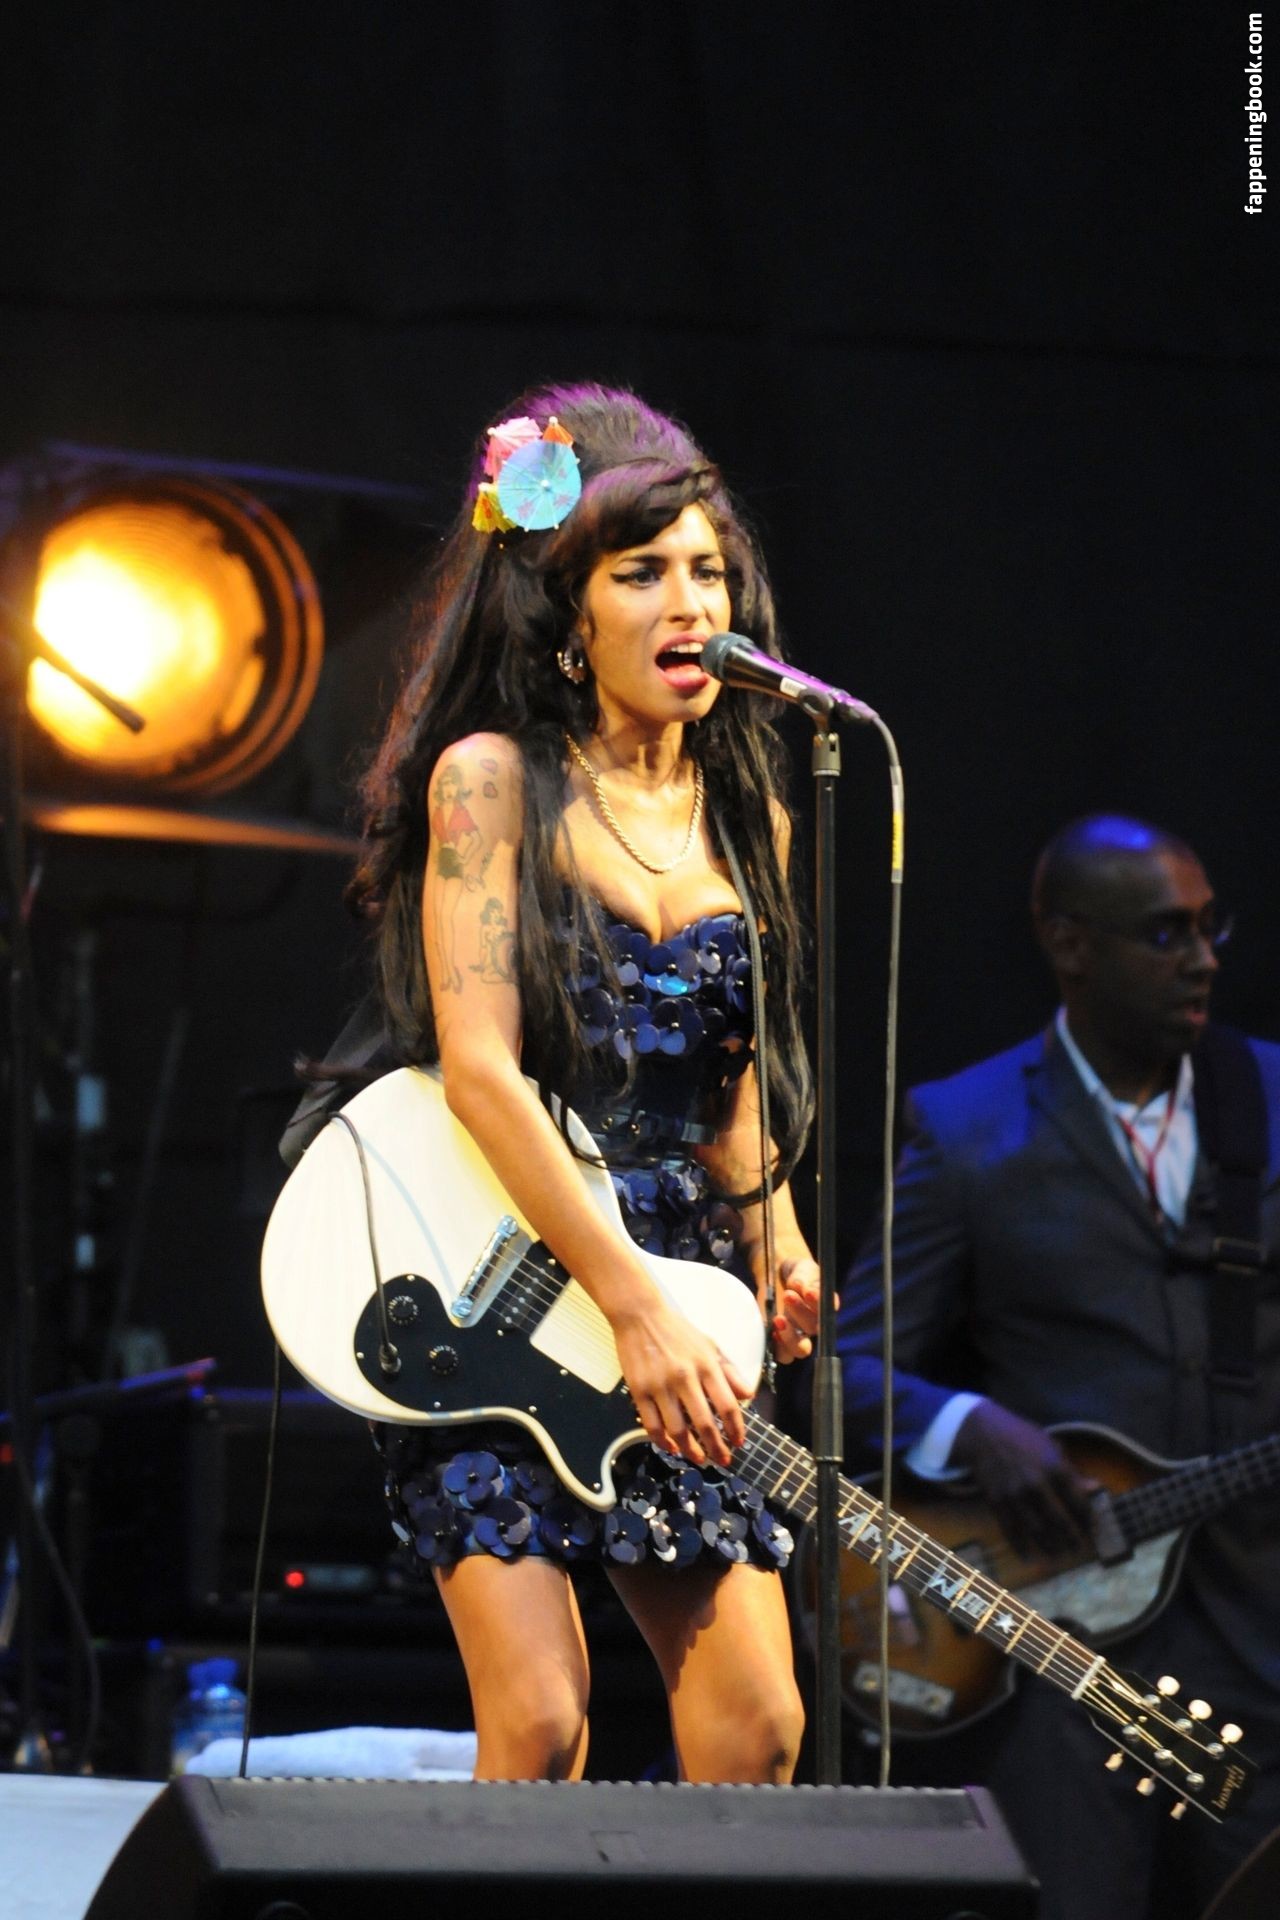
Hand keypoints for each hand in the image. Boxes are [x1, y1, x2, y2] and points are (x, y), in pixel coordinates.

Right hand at [612, 1298, 749, 1468]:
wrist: (640, 1315)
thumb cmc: (677, 1331)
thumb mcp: (710, 1345)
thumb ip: (729, 1371)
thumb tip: (748, 1395)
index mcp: (706, 1365)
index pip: (727, 1405)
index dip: (736, 1428)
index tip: (739, 1442)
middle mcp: (684, 1377)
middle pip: (704, 1422)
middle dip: (716, 1447)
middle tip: (722, 1461)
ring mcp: (660, 1385)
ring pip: (677, 1430)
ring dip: (690, 1450)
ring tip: (699, 1459)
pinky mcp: (638, 1391)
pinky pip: (652, 1425)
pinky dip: (663, 1442)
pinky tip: (672, 1447)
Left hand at [770, 1256, 831, 1363]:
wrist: (778, 1272)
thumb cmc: (794, 1271)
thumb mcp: (801, 1269)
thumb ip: (804, 1277)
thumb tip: (803, 1288)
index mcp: (823, 1306)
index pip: (827, 1311)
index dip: (819, 1305)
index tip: (809, 1293)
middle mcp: (813, 1324)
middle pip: (813, 1329)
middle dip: (800, 1312)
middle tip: (788, 1294)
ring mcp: (796, 1334)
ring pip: (800, 1350)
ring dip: (789, 1337)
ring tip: (778, 1319)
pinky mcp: (779, 1339)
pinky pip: (781, 1354)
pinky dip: (777, 1346)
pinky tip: (770, 1330)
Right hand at [950, 1401, 1097, 1559]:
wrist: (982, 1432)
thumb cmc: (1021, 1436)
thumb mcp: (1051, 1445)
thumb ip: (1071, 1470)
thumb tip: (1094, 1488)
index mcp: (1054, 1467)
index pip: (1077, 1501)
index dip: (1088, 1520)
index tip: (1094, 1532)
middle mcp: (1036, 1483)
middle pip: (1059, 1520)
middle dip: (1071, 1538)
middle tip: (1078, 1550)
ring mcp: (1015, 1494)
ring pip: (1036, 1529)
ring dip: (1049, 1547)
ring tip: (1058, 1557)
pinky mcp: (997, 1501)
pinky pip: (1010, 1530)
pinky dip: (1020, 1547)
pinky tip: (1029, 1558)